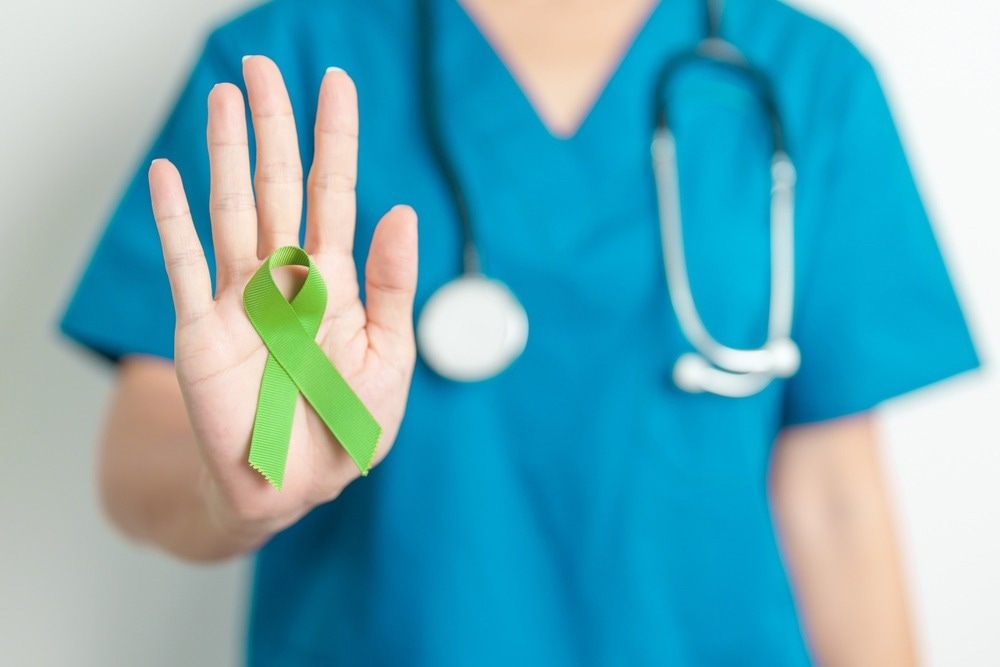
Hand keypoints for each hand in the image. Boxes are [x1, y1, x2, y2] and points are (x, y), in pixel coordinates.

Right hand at [147, 57, 417, 543]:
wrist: (295, 485)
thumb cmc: (348, 425)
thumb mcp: (390, 356)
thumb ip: (392, 284)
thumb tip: (402, 210)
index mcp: (336, 282)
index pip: (335, 194)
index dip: (336, 140)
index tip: (337, 85)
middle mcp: (286, 278)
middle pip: (278, 186)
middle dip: (274, 128)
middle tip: (265, 68)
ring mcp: (241, 300)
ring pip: (233, 210)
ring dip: (227, 155)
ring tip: (225, 98)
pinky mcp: (202, 331)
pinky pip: (185, 266)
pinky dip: (174, 219)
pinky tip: (169, 173)